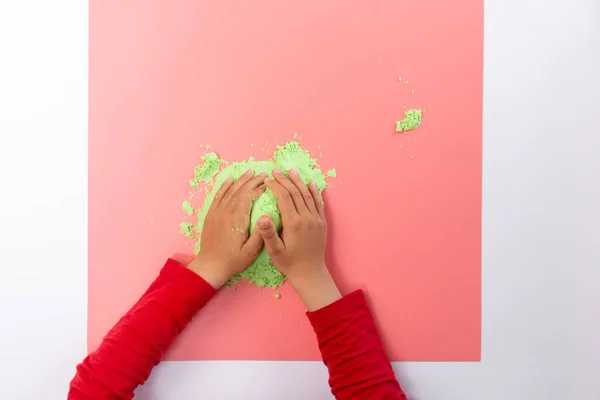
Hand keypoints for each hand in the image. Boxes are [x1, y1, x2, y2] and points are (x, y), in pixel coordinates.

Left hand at [188, 170, 265, 287]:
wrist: (210, 266)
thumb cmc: (233, 261)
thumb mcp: (251, 252)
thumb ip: (260, 235)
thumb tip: (267, 217)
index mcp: (237, 220)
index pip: (248, 197)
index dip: (259, 189)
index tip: (268, 185)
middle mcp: (226, 212)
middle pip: (239, 190)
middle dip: (252, 180)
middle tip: (263, 174)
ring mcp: (216, 213)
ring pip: (229, 191)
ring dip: (240, 181)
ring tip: (249, 172)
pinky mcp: (211, 216)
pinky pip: (217, 196)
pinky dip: (224, 187)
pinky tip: (229, 180)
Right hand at [257, 169, 340, 310]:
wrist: (310, 273)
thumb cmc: (289, 263)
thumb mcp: (275, 252)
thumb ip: (268, 235)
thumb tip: (262, 218)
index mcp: (294, 223)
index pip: (284, 198)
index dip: (275, 186)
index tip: (267, 180)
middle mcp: (307, 218)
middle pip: (295, 193)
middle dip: (285, 180)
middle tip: (275, 171)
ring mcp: (316, 220)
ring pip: (307, 195)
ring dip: (299, 182)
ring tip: (291, 171)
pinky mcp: (321, 223)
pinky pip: (318, 203)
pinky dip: (314, 192)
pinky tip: (311, 183)